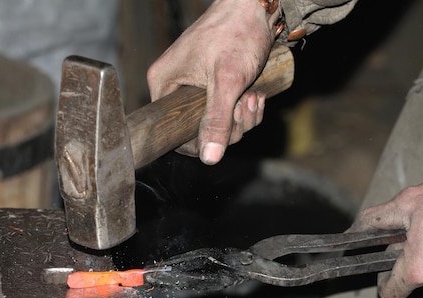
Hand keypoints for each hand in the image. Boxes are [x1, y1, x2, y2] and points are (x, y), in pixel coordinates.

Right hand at [147, 0, 277, 164]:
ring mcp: (197, 86)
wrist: (258, 6)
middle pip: (199, 130)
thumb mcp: (227, 81)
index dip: (199, 140)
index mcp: (164, 84)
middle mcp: (176, 86)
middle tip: (244, 105)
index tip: (223, 131)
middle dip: (229, 125)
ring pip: (218, 122)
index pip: (172, 131)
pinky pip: (229, 111)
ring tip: (253, 95)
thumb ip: (216, 120)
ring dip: (242, 117)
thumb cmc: (237, 32)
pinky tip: (256, 94)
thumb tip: (209, 158)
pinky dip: (246, 108)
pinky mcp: (216, 84)